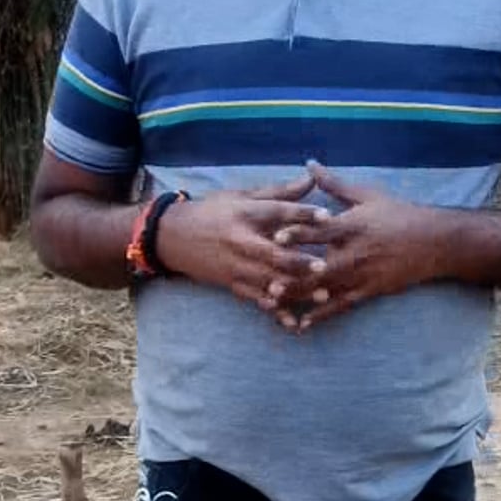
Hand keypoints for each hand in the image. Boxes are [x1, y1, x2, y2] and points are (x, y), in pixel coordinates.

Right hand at [153, 174, 329, 321]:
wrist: (172, 236)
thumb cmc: (213, 211)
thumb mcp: (243, 196)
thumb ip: (279, 192)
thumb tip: (311, 178)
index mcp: (245, 214)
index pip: (277, 212)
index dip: (302, 213)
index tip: (328, 216)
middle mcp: (240, 241)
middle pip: (272, 253)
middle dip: (299, 261)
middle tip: (324, 266)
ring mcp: (235, 266)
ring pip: (268, 280)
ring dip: (296, 290)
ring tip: (322, 295)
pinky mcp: (232, 284)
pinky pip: (256, 299)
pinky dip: (275, 311)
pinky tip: (294, 322)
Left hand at [274, 161, 443, 331]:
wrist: (434, 242)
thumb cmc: (398, 214)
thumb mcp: (367, 195)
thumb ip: (334, 184)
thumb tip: (310, 163)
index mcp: (353, 225)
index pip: (321, 230)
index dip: (298, 233)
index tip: (275, 236)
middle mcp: (355, 252)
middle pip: (318, 265)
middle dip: (292, 274)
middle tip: (265, 280)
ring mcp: (362, 274)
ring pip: (325, 289)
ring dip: (299, 297)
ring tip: (273, 304)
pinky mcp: (368, 291)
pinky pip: (340, 306)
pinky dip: (320, 316)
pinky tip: (300, 324)